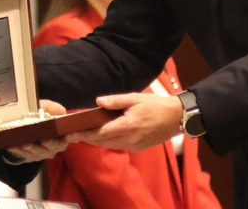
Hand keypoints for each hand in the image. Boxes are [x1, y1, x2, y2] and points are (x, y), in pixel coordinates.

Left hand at [5, 100, 68, 162]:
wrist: (26, 127)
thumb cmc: (39, 117)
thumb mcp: (44, 108)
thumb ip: (51, 107)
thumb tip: (61, 110)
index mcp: (61, 135)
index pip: (67, 138)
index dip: (67, 137)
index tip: (65, 135)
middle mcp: (54, 147)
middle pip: (53, 147)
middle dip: (48, 144)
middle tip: (43, 139)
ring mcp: (42, 153)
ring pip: (38, 153)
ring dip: (31, 149)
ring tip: (24, 143)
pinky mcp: (31, 157)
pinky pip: (26, 156)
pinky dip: (19, 151)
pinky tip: (13, 146)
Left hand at [67, 93, 182, 151]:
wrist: (175, 118)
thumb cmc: (155, 105)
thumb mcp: (135, 98)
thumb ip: (116, 100)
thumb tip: (98, 101)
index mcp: (127, 126)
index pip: (101, 132)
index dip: (85, 134)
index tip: (72, 133)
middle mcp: (129, 139)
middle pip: (102, 141)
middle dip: (87, 138)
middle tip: (72, 134)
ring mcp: (134, 145)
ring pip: (109, 145)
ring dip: (96, 141)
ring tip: (83, 135)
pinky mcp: (137, 148)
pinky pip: (118, 146)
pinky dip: (108, 141)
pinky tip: (102, 136)